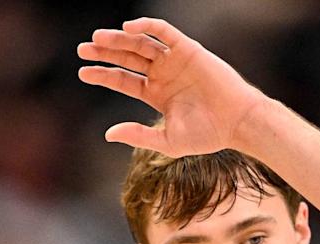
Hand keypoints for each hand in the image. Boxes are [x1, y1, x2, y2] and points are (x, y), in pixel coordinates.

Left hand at [78, 18, 267, 156]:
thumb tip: (107, 133)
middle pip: (127, 58)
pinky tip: (128, 28)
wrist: (237, 123)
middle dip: (105, 53)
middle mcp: (163, 74)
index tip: (83, 72)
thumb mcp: (166, 140)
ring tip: (98, 39)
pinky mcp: (189, 49)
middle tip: (82, 49)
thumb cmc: (207, 135)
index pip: (123, 80)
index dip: (103, 75)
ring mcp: (175, 61)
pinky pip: (165, 32)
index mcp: (156, 94)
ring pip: (141, 44)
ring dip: (119, 39)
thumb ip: (138, 135)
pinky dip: (147, 27)